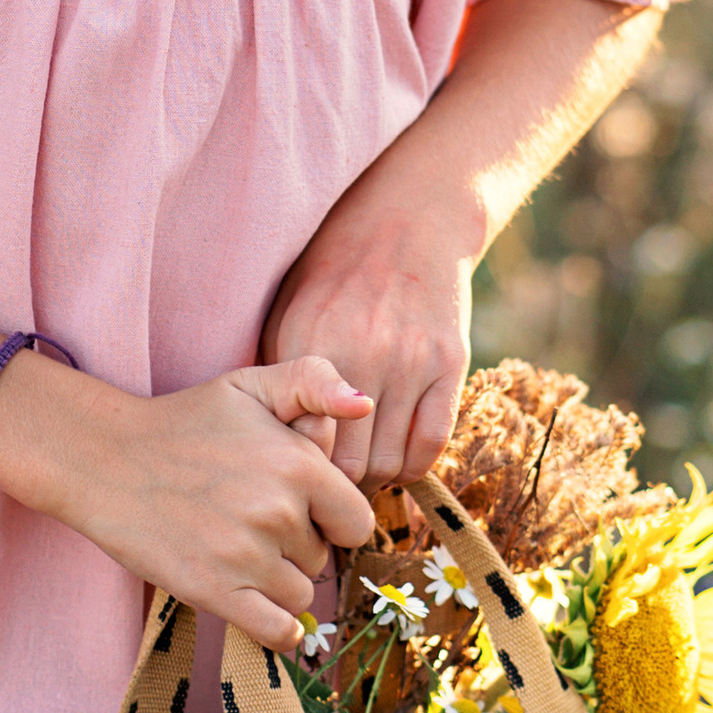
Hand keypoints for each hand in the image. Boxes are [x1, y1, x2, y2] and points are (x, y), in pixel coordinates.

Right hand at [0, 353, 376, 648]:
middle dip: (297, 546)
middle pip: (321, 558)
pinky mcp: (214, 592)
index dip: (331, 519)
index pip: (355, 522)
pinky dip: (279, 631)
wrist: (105, 459)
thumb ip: (314, 382)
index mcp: (298, 464)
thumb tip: (365, 406)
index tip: (300, 508)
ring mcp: (246, 557)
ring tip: (238, 550)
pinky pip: (277, 632)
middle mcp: (278, 512)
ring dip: (277, 582)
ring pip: (299, 594)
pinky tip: (264, 611)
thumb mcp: (250, 385)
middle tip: (250, 520)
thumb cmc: (184, 422)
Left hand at [265, 196, 474, 489]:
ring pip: (390, 463)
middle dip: (335, 489)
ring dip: (376, 482)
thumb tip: (261, 443)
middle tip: (328, 493)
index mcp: (309, 346)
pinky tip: (397, 461)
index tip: (295, 479)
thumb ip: (276, 375)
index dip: (297, 474)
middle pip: (347, 466)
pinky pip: (432, 442)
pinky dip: (414, 467)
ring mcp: (411, 360)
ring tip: (362, 478)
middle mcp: (362, 355)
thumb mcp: (287, 311)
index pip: (300, 446)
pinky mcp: (450, 362)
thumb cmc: (333, 272)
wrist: (407, 219)